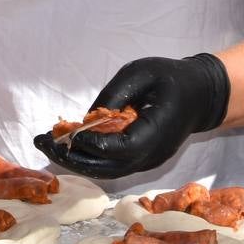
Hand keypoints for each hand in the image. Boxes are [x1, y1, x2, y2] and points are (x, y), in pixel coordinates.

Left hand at [34, 54, 230, 179]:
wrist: (201, 95)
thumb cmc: (171, 78)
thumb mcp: (142, 72)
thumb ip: (115, 93)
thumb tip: (87, 117)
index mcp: (158, 132)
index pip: (122, 148)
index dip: (92, 143)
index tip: (65, 131)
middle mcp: (153, 155)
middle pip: (109, 167)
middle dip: (72, 157)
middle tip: (41, 141)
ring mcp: (148, 162)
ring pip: (107, 171)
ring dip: (75, 161)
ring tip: (46, 145)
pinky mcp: (141, 161)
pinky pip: (111, 166)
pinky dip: (87, 158)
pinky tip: (66, 146)